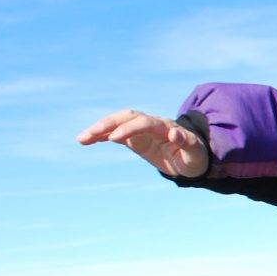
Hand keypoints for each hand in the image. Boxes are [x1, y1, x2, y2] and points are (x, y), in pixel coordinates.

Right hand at [77, 109, 209, 177]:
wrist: (192, 158)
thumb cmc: (195, 156)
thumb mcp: (194, 153)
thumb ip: (186, 143)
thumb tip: (175, 133)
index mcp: (164, 126)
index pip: (144, 122)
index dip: (129, 128)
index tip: (114, 138)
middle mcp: (150, 124)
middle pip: (126, 117)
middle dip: (108, 124)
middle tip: (90, 134)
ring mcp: (141, 130)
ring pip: (117, 124)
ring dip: (99, 129)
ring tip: (81, 139)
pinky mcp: (135, 138)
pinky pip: (114, 134)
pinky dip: (101, 136)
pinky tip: (86, 141)